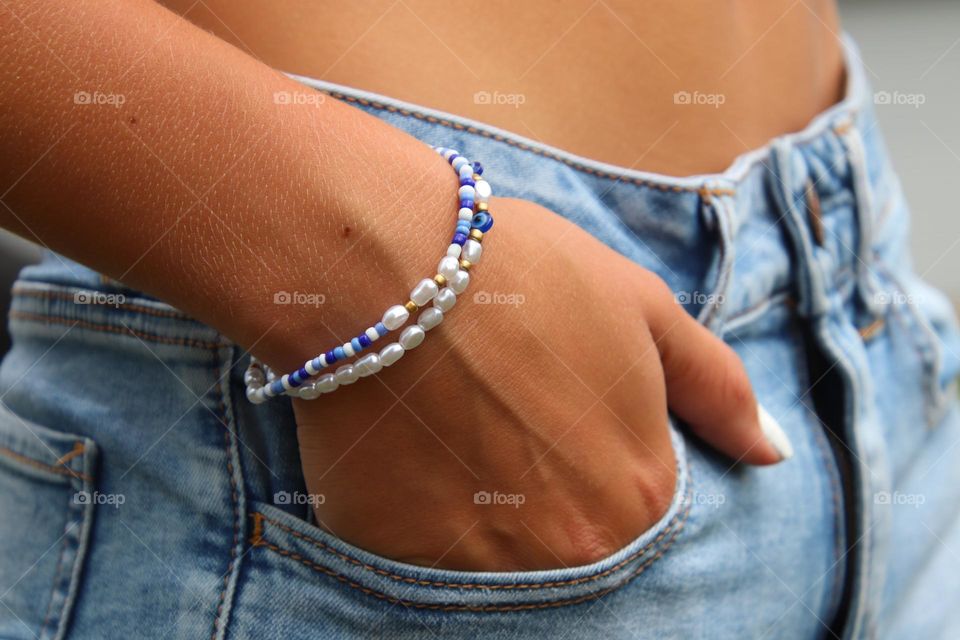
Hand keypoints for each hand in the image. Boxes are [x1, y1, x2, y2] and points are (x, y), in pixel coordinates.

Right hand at [288, 197, 789, 571]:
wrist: (390, 267)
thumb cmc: (527, 275)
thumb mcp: (644, 310)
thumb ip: (719, 390)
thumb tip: (773, 453)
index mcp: (641, 494)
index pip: (644, 511)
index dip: (600, 457)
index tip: (561, 417)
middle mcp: (573, 548)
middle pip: (574, 539)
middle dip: (549, 488)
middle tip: (506, 420)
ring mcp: (486, 563)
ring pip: (504, 554)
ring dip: (490, 505)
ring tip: (458, 428)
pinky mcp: (404, 557)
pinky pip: (430, 555)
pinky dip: (427, 513)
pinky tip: (415, 450)